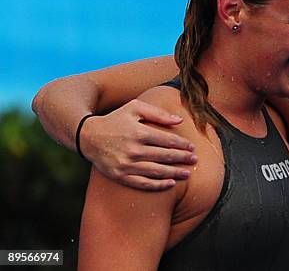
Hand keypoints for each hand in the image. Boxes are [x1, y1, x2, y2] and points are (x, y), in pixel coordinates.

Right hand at [80, 99, 196, 190]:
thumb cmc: (115, 119)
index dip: (182, 144)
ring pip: (156, 171)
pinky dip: (158, 185)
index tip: (192, 147)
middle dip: (182, 158)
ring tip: (188, 173)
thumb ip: (158, 113)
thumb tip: (180, 120)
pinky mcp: (120, 176)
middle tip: (195, 160)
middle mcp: (133, 150)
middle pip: (165, 156)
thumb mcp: (134, 108)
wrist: (88, 136)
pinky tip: (171, 184)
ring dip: (175, 173)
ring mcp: (126, 165)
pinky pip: (143, 183)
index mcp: (139, 132)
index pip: (167, 140)